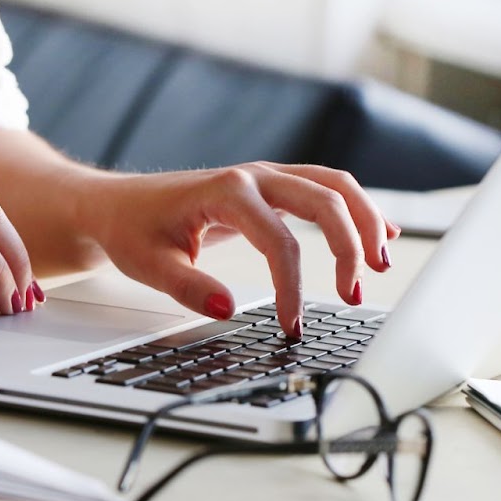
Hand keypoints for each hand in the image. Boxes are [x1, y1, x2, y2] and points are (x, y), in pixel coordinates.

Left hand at [76, 162, 400, 337]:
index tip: (291, 324)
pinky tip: (381, 233)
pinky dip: (357, 208)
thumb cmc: (133, 231)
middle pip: (325, 200)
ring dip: (365, 220)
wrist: (118, 205)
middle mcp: (254, 177)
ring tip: (382, 263)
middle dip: (350, 245)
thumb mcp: (150, 266)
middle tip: (356, 292)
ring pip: (335, 186)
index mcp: (226, 192)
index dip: (292, 287)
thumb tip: (228, 308)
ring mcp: (266, 177)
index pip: (279, 241)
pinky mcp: (272, 187)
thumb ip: (189, 287)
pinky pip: (326, 189)